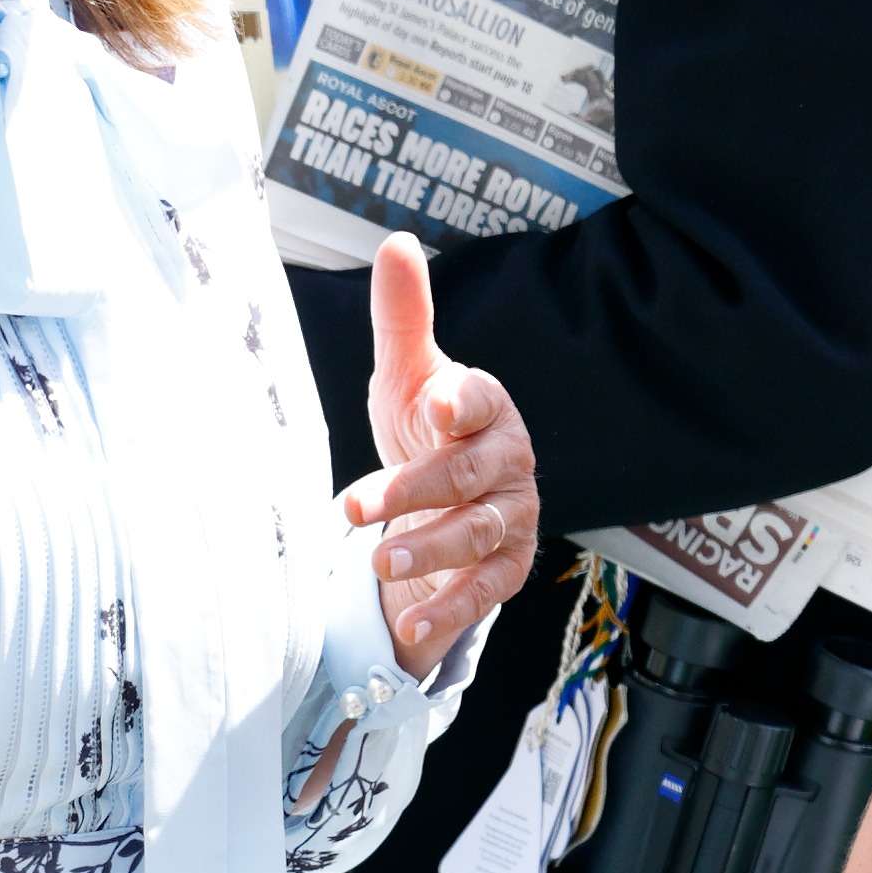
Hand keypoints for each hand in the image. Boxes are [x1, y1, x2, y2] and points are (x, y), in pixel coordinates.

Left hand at [345, 234, 540, 670]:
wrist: (438, 502)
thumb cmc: (424, 430)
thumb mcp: (405, 376)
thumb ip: (404, 317)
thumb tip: (397, 242)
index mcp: (486, 409)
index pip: (483, 401)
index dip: (462, 404)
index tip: (435, 407)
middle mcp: (508, 463)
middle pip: (467, 477)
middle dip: (414, 492)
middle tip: (358, 509)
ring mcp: (513, 518)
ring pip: (480, 536)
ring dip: (433, 551)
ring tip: (381, 562)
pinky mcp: (508, 568)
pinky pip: (486, 592)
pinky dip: (450, 610)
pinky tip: (411, 629)